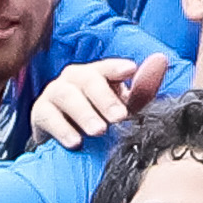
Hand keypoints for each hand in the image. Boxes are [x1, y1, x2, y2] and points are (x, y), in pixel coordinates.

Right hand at [26, 52, 163, 148]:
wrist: (68, 142)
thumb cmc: (101, 119)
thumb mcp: (124, 108)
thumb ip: (142, 89)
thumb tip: (162, 60)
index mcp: (97, 74)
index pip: (107, 67)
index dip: (117, 68)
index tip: (131, 70)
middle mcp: (75, 78)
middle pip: (88, 80)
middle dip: (104, 98)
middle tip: (119, 116)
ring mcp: (55, 93)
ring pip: (66, 95)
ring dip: (84, 113)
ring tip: (99, 131)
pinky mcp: (40, 112)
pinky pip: (48, 116)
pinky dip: (62, 129)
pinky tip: (75, 142)